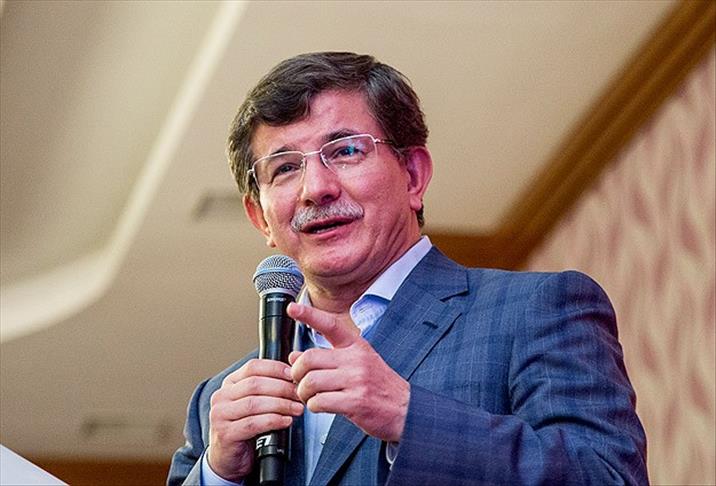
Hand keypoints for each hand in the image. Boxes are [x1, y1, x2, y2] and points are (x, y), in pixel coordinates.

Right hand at [207, 359, 303, 481]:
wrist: (229, 458)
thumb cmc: (245, 428)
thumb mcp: (255, 402)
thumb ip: (268, 387)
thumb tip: (292, 374)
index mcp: (230, 383)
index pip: (253, 367)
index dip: (275, 369)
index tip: (293, 375)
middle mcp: (222, 396)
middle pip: (255, 384)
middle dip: (282, 388)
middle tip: (299, 394)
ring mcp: (220, 415)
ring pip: (254, 403)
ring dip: (281, 405)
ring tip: (296, 408)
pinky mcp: (225, 433)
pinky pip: (253, 424)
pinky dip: (273, 421)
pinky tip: (285, 421)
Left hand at [287, 303, 409, 442]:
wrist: (406, 409)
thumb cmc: (380, 386)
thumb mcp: (357, 364)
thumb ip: (327, 359)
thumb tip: (294, 356)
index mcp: (356, 346)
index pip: (330, 325)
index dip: (309, 314)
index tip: (292, 308)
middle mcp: (356, 359)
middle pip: (310, 358)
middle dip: (297, 372)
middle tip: (299, 381)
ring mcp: (357, 380)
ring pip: (311, 381)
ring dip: (303, 392)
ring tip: (310, 397)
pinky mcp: (355, 402)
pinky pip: (319, 401)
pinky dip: (313, 406)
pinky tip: (320, 406)